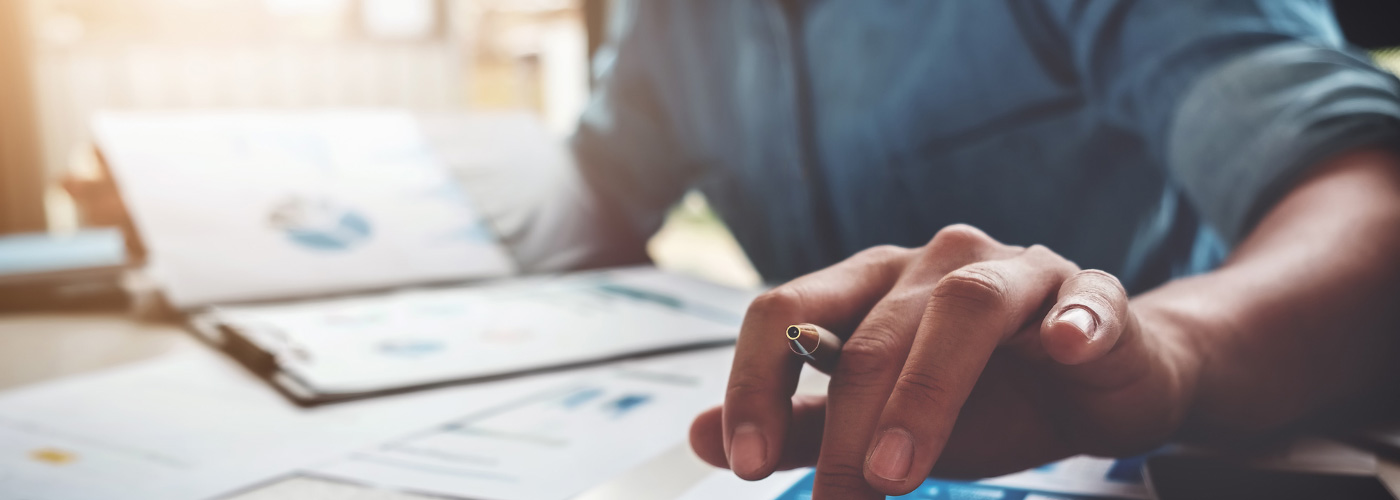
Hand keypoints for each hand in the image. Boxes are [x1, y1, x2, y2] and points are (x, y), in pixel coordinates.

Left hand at [689, 225, 1199, 497]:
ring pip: (963, 306)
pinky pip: (1085, 299)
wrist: (1099, 383)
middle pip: (873, 328)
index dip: (755, 382)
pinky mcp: (1092, 296)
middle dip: (844, 423)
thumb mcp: (881, 422)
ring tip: (897, 468)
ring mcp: (1016, 273)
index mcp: (871, 284)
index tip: (746, 461)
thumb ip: (799, 426)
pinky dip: (1073, 321)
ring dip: (926, 390)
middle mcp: (934, 264)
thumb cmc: (987, 395)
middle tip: (837, 496)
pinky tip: (1062, 348)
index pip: (787, 313)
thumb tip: (702, 437)